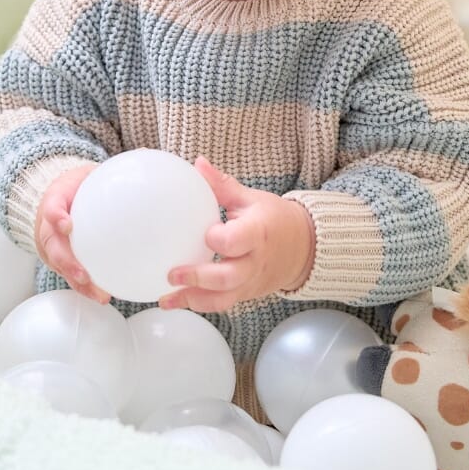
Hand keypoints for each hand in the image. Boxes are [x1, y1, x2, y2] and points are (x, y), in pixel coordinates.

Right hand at [34, 162, 109, 303]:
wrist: (57, 199)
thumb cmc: (77, 187)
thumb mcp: (88, 173)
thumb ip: (113, 169)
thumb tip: (146, 152)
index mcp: (55, 202)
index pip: (51, 208)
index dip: (56, 216)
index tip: (68, 224)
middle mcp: (49, 228)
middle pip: (53, 247)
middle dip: (66, 262)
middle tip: (83, 273)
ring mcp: (52, 247)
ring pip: (61, 267)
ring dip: (79, 282)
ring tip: (100, 294)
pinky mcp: (60, 260)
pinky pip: (71, 275)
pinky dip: (86, 287)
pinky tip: (106, 296)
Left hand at [161, 158, 314, 312]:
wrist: (302, 248)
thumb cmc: (274, 220)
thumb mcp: (251, 199)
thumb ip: (222, 185)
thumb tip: (197, 163)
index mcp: (257, 233)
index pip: (237, 241)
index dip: (218, 240)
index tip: (204, 234)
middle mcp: (254, 262)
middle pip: (227, 277)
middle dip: (198, 278)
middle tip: (172, 273)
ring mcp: (249, 282)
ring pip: (222, 299)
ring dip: (192, 300)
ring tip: (166, 299)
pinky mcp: (244, 295)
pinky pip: (221, 305)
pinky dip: (197, 305)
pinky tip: (174, 301)